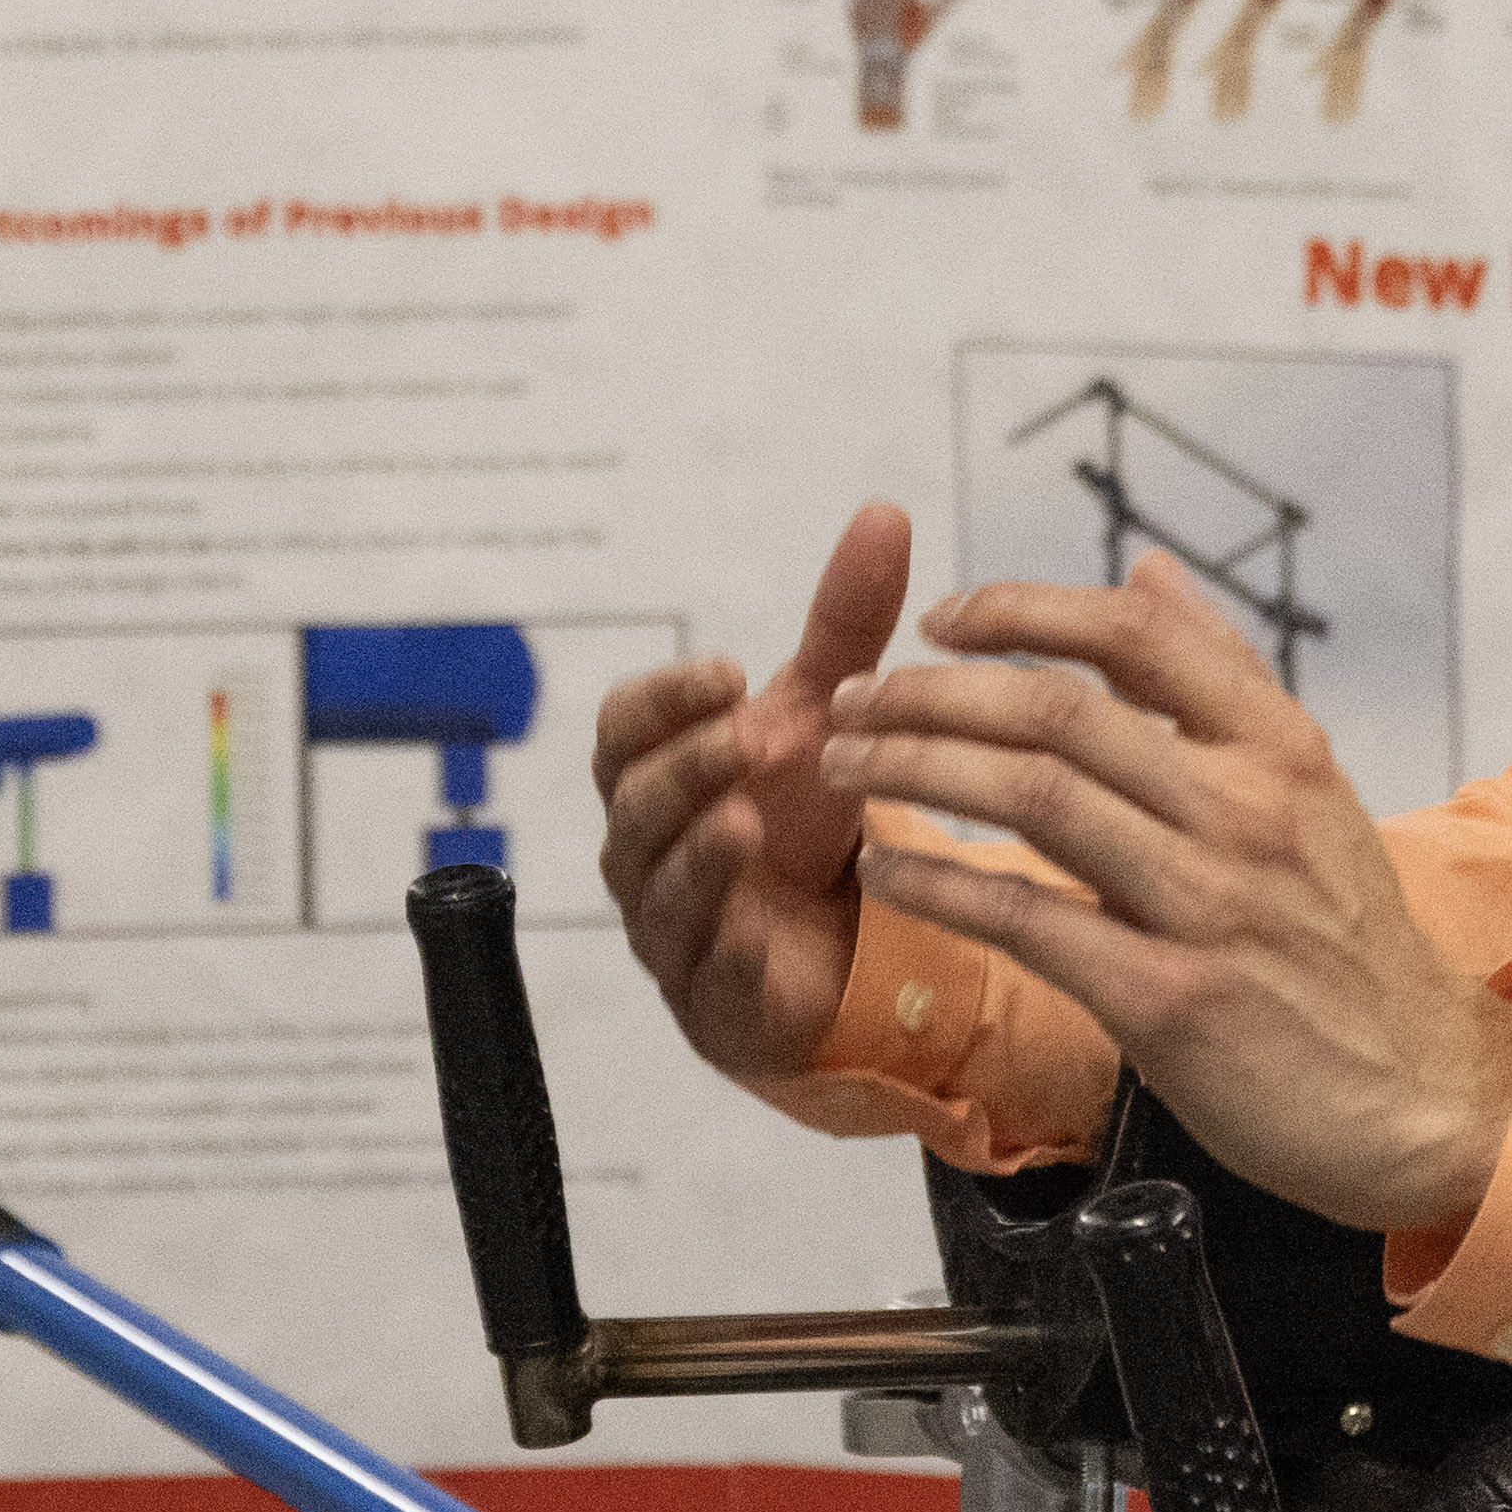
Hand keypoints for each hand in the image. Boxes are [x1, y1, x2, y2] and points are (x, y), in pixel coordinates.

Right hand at [588, 508, 921, 1092]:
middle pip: (637, 802)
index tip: (731, 672)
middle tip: (757, 737)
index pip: (625, 725)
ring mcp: (671, 927)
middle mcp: (647, 849)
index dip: (668, 698)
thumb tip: (886, 511)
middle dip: (691, 766)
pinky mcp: (711, 1000)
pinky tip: (757, 935)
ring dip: (700, 855)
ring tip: (746, 823)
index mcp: (657, 772)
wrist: (831, 942)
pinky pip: (702, 978)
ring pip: (659, 890)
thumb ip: (846, 621)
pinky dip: (726, 954)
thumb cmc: (804, 816)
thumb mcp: (826, 714)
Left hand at [812, 564, 1511, 1232]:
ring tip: (843, 767)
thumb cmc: (1346, 943)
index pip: (1136, 638)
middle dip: (931, 694)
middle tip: (852, 701)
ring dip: (917, 771)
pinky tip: (885, 874)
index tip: (937, 618)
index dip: (1022, 610)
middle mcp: (1247, 811)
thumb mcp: (1311, 790)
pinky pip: (1029, 922)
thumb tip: (1147, 569)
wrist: (1424, 1096)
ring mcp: (1210, 905)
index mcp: (1279, 749)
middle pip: (1059, 712)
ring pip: (1033, 798)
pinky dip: (942, 888)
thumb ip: (1222, 679)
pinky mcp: (1172, 999)